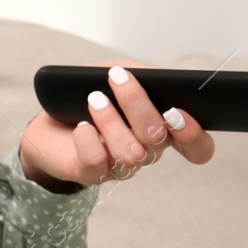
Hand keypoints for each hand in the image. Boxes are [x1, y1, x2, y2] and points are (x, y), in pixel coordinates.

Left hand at [17, 59, 215, 190]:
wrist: (49, 125)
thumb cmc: (88, 98)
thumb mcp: (115, 76)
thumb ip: (139, 73)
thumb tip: (149, 76)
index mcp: (162, 130)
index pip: (197, 147)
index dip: (194, 134)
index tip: (177, 112)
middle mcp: (146, 152)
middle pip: (157, 138)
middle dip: (137, 104)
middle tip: (117, 78)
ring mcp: (120, 166)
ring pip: (130, 152)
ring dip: (111, 120)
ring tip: (94, 99)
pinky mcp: (91, 174)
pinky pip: (97, 161)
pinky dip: (87, 139)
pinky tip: (81, 126)